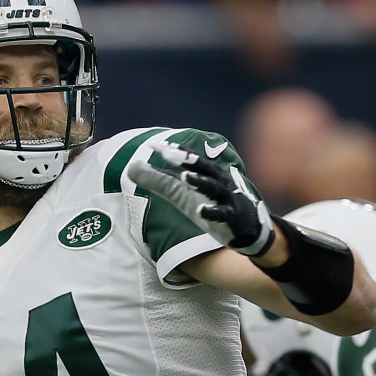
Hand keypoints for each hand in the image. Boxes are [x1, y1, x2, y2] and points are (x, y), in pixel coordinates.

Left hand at [128, 141, 275, 256]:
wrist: (244, 231)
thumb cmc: (210, 206)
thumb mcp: (181, 195)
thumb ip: (159, 181)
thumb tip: (131, 166)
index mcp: (207, 174)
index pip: (190, 159)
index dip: (174, 152)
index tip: (154, 145)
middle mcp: (219, 183)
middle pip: (205, 168)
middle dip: (188, 160)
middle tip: (168, 153)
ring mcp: (227, 200)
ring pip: (214, 187)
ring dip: (199, 181)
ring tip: (183, 177)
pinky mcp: (232, 218)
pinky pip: (222, 214)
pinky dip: (211, 212)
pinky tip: (199, 211)